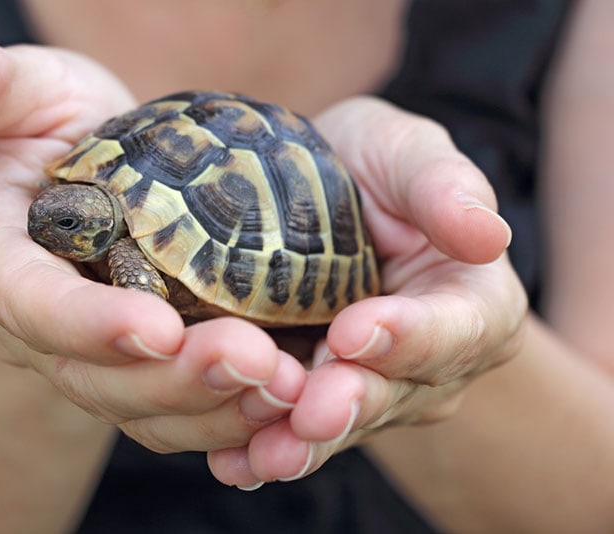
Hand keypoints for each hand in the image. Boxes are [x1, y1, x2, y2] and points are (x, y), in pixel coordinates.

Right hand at [0, 31, 305, 452]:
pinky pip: (174, 409)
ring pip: (141, 406)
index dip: (85, 324)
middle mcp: (32, 322)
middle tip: (256, 363)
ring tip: (286, 386)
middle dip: (173, 378)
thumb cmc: (43, 128)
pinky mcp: (131, 369)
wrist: (75, 183)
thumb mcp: (20, 95)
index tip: (159, 329)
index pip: (28, 301)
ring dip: (213, 405)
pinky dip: (227, 411)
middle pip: (94, 375)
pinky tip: (282, 397)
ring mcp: (83, 354)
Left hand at [209, 97, 527, 486]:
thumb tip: (487, 235)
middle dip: (348, 404)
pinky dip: (260, 444)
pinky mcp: (317, 396)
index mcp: (471, 303)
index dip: (410, 337)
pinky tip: (232, 462)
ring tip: (263, 456)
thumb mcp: (409, 154)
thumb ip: (445, 188)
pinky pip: (293, 428)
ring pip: (339, 423)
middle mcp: (429, 361)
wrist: (318, 189)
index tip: (356, 331)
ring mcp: (372, 386)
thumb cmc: (373, 165)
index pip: (456, 328)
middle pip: (393, 391)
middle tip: (310, 414)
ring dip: (300, 443)